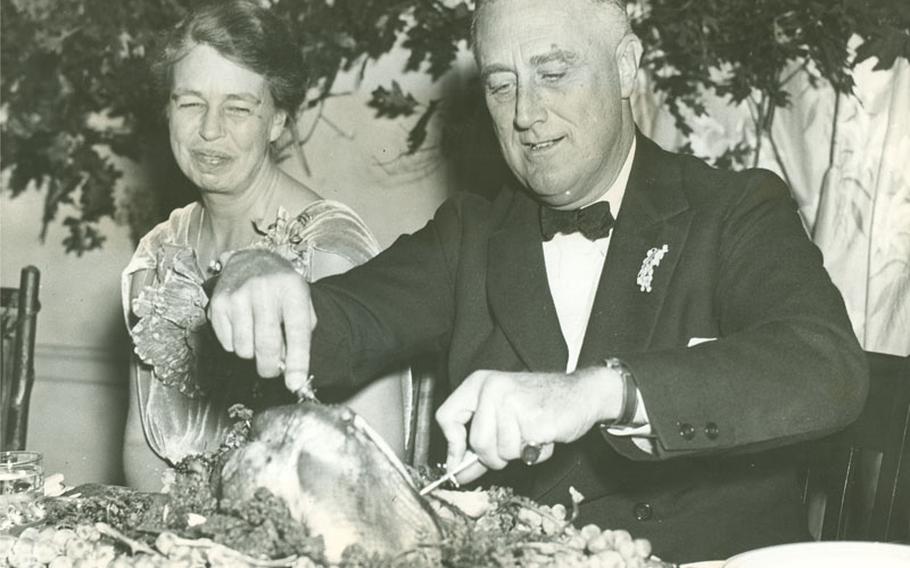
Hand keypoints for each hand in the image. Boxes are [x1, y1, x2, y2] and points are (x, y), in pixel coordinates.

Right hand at [208, 249, 315, 392]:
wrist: (251, 261)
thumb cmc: (281, 287)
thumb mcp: (302, 301)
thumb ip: (301, 334)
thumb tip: (290, 369)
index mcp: (292, 289)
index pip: (297, 332)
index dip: (297, 362)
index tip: (296, 383)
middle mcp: (264, 290)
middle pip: (267, 345)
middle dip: (271, 368)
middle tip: (272, 371)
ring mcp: (238, 296)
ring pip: (244, 349)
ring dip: (252, 354)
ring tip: (257, 338)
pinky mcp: (218, 303)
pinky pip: (228, 344)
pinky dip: (236, 344)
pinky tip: (243, 328)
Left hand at [435, 366, 620, 483]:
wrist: (581, 392)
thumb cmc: (539, 404)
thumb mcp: (501, 417)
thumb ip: (476, 446)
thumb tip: (456, 473)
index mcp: (480, 383)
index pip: (446, 416)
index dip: (452, 445)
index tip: (459, 461)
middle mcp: (493, 388)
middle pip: (477, 442)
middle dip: (494, 457)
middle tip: (512, 447)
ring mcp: (514, 401)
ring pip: (501, 451)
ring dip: (518, 453)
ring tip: (531, 434)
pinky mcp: (535, 418)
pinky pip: (524, 453)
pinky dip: (536, 454)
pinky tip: (543, 436)